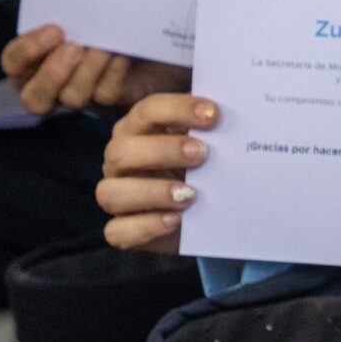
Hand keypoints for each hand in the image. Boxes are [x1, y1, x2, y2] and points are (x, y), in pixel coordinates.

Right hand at [1, 24, 190, 115]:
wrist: (151, 33)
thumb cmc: (106, 16)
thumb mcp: (83, 9)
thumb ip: (68, 6)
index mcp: (34, 60)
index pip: (14, 62)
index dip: (28, 50)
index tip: (55, 29)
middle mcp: (53, 85)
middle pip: (34, 98)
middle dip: (52, 74)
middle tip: (74, 47)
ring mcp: (83, 96)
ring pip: (73, 98)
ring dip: (88, 71)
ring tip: (104, 47)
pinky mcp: (112, 101)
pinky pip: (105, 95)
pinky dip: (113, 74)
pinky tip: (122, 56)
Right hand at [95, 92, 219, 253]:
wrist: (211, 211)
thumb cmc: (205, 167)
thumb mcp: (209, 144)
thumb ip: (213, 128)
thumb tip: (230, 113)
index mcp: (138, 130)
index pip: (146, 111)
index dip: (177, 109)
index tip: (212, 114)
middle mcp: (120, 161)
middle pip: (122, 150)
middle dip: (163, 150)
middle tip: (202, 154)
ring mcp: (117, 195)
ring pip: (110, 192)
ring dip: (151, 192)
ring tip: (190, 194)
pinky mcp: (123, 230)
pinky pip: (117, 231)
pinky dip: (144, 226)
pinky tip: (175, 221)